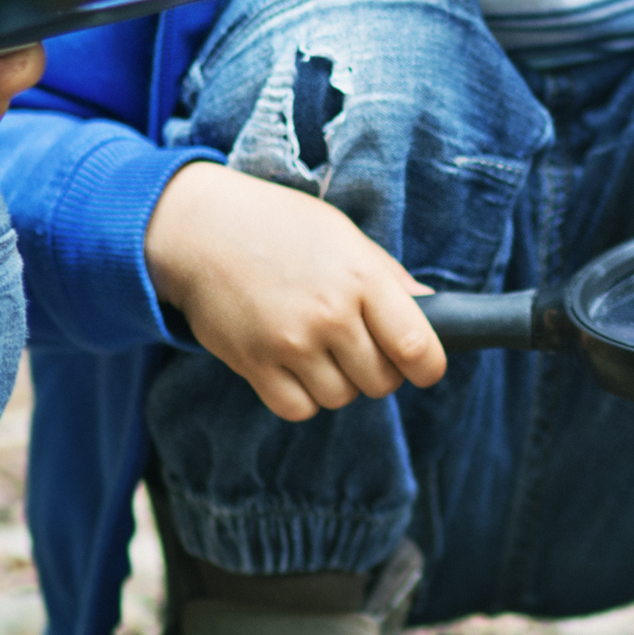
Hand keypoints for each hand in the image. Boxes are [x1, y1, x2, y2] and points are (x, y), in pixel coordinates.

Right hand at [148, 160, 448, 420]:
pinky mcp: (254, 364)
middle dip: (379, 372)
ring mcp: (290, 342)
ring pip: (340, 398)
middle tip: (360, 347)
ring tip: (319, 348)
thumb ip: (388, 276)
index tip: (423, 366)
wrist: (200, 228)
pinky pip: (298, 408)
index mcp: (361, 277)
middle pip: (381, 382)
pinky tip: (294, 365)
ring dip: (338, 382)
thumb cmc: (279, 226)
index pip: (417, 347)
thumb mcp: (343, 235)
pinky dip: (302, 396)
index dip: (428, 366)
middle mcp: (330, 314)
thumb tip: (433, 308)